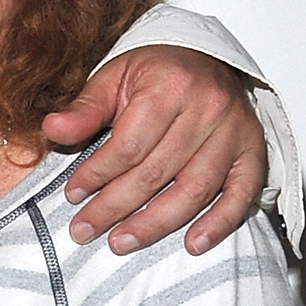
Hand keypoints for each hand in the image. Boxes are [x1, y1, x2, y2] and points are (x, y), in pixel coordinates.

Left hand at [45, 46, 265, 255]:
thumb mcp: (115, 78)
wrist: (207, 61)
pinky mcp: (253, 152)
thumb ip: (85, 109)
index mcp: (170, 84)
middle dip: (115, 206)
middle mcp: (208, 107)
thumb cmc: (157, 74)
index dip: (98, 174)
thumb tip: (53, 129)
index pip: (129, 144)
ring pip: (194, 189)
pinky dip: (219, 223)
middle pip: (156, 172)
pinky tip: (193, 245)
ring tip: (121, 242)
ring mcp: (234, 132)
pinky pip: (241, 194)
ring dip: (155, 223)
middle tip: (84, 230)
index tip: (73, 195)